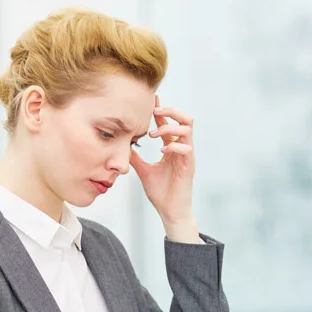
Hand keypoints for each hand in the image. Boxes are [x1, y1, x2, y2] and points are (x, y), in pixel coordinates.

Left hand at [130, 96, 199, 241]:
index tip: (151, 100)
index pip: (168, 123)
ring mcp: (187, 157)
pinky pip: (186, 148)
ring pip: (187, 129)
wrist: (170, 212)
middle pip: (184, 119)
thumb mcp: (143, 170)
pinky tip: (162, 151)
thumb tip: (122, 146)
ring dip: (169, 127)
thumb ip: (135, 157)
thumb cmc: (161, 193)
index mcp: (171, 148)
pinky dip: (173, 145)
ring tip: (153, 135)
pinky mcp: (189, 166)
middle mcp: (181, 149)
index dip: (161, 110)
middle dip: (170, 111)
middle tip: (155, 111)